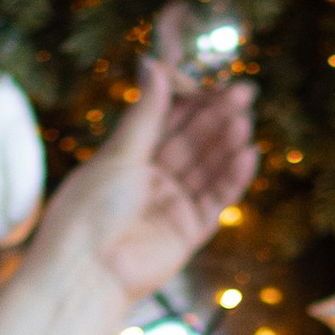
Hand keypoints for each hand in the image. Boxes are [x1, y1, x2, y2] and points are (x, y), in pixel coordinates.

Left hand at [43, 61, 257, 306]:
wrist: (87, 271)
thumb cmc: (89, 209)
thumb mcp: (119, 154)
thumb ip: (145, 113)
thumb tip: (152, 63)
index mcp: (129, 158)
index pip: (168, 122)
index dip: (192, 101)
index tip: (215, 81)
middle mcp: (153, 180)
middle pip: (192, 142)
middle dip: (217, 117)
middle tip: (244, 93)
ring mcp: (172, 205)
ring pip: (207, 168)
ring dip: (226, 144)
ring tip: (245, 121)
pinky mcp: (189, 231)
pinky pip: (216, 200)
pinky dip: (232, 178)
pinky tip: (248, 154)